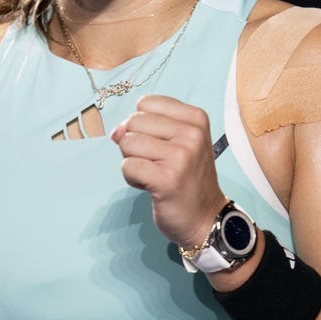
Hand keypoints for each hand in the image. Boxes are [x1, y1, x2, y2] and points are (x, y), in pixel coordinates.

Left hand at [110, 94, 228, 247]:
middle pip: (134, 121)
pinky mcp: (167, 179)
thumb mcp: (178, 142)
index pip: (146, 103)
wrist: (205, 217)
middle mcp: (191, 133)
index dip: (143, 124)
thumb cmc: (187, 177)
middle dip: (135, 142)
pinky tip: (150, 185)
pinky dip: (132, 178)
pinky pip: (127, 166)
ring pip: (128, 142)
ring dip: (132, 161)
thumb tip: (116, 131)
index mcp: (196, 118)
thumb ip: (146, 127)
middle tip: (156, 162)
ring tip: (153, 173)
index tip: (160, 143)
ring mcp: (181, 156)